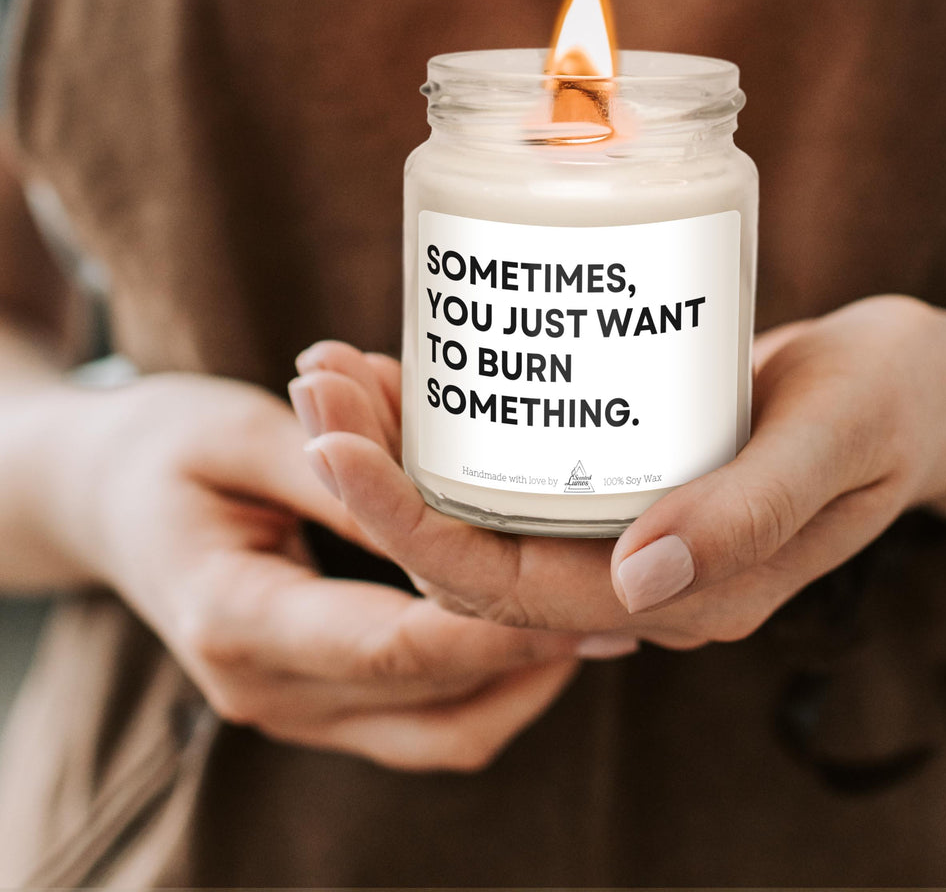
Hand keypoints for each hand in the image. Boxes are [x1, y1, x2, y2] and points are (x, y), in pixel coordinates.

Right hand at [47, 373, 621, 770]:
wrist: (103, 498)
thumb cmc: (164, 449)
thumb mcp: (241, 434)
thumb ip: (335, 474)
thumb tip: (437, 500)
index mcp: (237, 619)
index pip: (396, 646)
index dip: (498, 625)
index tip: (584, 594)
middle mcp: (264, 688)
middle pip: (433, 700)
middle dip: (533, 655)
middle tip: (620, 605)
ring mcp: (289, 707)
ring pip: (438, 733)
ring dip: (521, 684)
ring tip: (597, 621)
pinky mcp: (315, 699)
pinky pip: (420, 723)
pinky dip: (485, 688)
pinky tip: (536, 632)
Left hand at [295, 296, 945, 647]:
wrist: (918, 387)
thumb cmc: (890, 400)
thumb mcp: (838, 437)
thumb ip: (752, 510)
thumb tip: (640, 582)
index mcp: (692, 596)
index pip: (518, 591)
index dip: (413, 527)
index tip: (335, 443)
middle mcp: (644, 581)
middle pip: (476, 556)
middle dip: (378, 481)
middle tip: (314, 382)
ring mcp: (631, 536)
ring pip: (485, 517)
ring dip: (400, 452)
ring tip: (333, 369)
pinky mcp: (627, 483)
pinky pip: (519, 475)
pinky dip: (455, 428)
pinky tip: (409, 369)